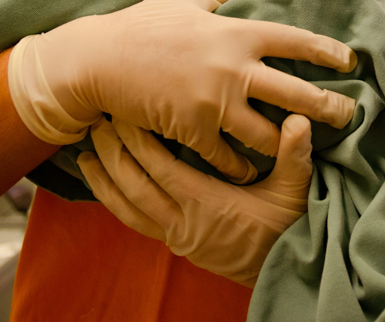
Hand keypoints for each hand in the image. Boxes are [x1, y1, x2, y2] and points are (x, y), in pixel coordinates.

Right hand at [8, 0, 355, 181]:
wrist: (99, 59)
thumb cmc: (142, 24)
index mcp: (236, 33)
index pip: (295, 41)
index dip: (327, 51)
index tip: (350, 60)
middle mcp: (234, 68)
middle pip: (297, 94)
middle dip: (330, 108)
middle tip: (350, 116)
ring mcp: (215, 102)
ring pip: (268, 134)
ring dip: (288, 143)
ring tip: (302, 148)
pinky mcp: (193, 130)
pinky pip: (229, 157)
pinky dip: (243, 166)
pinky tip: (251, 170)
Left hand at [76, 114, 312, 286]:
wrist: (288, 272)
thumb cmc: (290, 227)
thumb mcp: (295, 190)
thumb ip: (293, 154)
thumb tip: (299, 121)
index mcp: (206, 204)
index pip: (160, 166)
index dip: (137, 139)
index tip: (122, 112)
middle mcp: (184, 223)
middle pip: (134, 184)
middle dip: (112, 152)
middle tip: (96, 123)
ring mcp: (177, 238)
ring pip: (128, 208)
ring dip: (105, 180)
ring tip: (85, 156)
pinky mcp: (178, 246)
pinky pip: (136, 223)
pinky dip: (116, 202)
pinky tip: (107, 187)